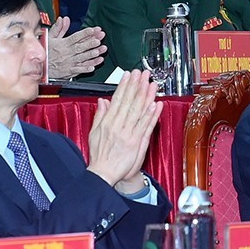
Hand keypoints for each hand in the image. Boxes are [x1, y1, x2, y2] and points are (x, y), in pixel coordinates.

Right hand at [45, 17, 105, 80]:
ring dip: (91, 55)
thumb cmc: (46, 51)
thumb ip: (58, 28)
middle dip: (90, 42)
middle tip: (99, 39)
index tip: (93, 30)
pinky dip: (85, 69)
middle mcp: (67, 52)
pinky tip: (93, 67)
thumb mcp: (49, 38)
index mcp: (63, 44)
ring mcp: (68, 62)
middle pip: (80, 47)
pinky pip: (78, 70)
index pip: (75, 37)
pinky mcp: (68, 71)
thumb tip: (63, 19)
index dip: (85, 33)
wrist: (40, 66)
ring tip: (99, 51)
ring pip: (81, 58)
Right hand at [86, 70, 160, 190]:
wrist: (103, 174)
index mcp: (108, 123)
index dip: (125, 86)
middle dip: (137, 86)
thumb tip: (103, 101)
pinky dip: (151, 116)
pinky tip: (156, 105)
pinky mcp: (137, 143)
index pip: (118, 100)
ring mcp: (129, 134)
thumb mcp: (93, 133)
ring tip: (151, 84)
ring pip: (139, 112)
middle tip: (143, 73)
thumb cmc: (99, 156)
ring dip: (146, 97)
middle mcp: (118, 127)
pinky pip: (145, 127)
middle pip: (130, 102)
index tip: (129, 75)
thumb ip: (100, 116)